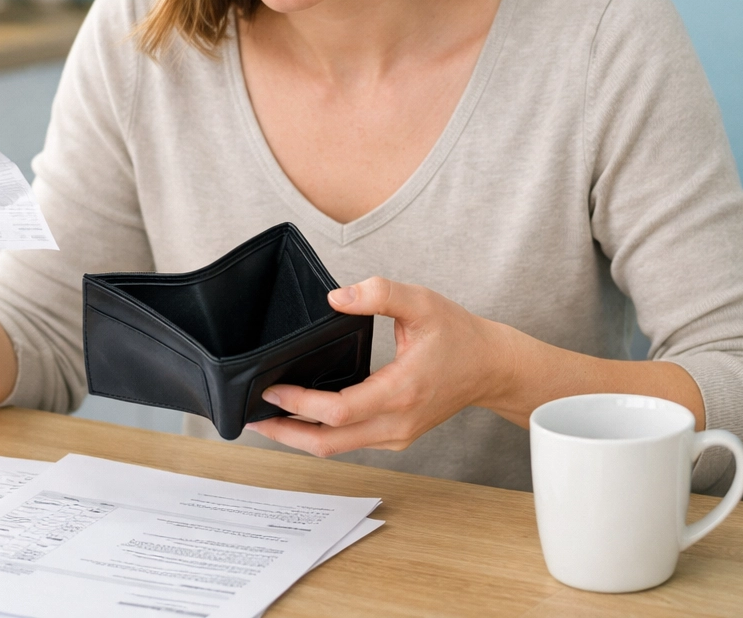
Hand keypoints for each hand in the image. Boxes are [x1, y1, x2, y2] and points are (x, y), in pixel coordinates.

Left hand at [246, 276, 505, 456]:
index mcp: (400, 391)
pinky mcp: (397, 436)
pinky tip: (303, 416)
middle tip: (251, 416)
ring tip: (268, 417)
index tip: (270, 388)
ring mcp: (397, 435)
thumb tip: (336, 298)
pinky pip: (351, 443)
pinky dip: (322, 434)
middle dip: (286, 432)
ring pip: (339, 449)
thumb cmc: (458, 334)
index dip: (298, 404)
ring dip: (301, 436)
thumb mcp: (421, 301)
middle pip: (329, 443)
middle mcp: (397, 423)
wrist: (491, 367)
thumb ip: (379, 293)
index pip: (338, 411)